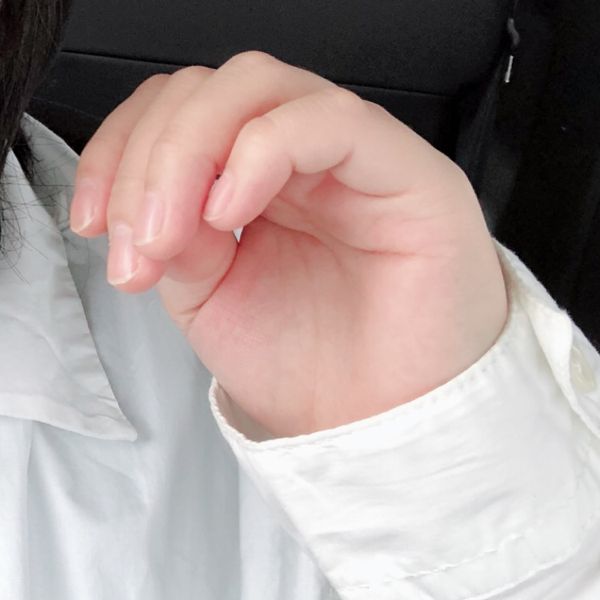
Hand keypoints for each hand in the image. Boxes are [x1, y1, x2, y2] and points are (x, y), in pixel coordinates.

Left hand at [70, 51, 506, 437]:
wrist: (379, 422)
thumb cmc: (311, 367)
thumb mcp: (211, 299)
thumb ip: (178, 237)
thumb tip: (153, 199)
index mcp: (262, 186)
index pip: (180, 115)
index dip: (121, 150)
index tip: (94, 220)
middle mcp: (306, 161)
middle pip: (209, 91)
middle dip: (148, 159)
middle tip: (136, 241)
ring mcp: (354, 158)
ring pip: (258, 87)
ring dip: (189, 150)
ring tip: (173, 235)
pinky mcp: (406, 170)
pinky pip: (328, 121)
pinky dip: (260, 153)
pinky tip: (229, 212)